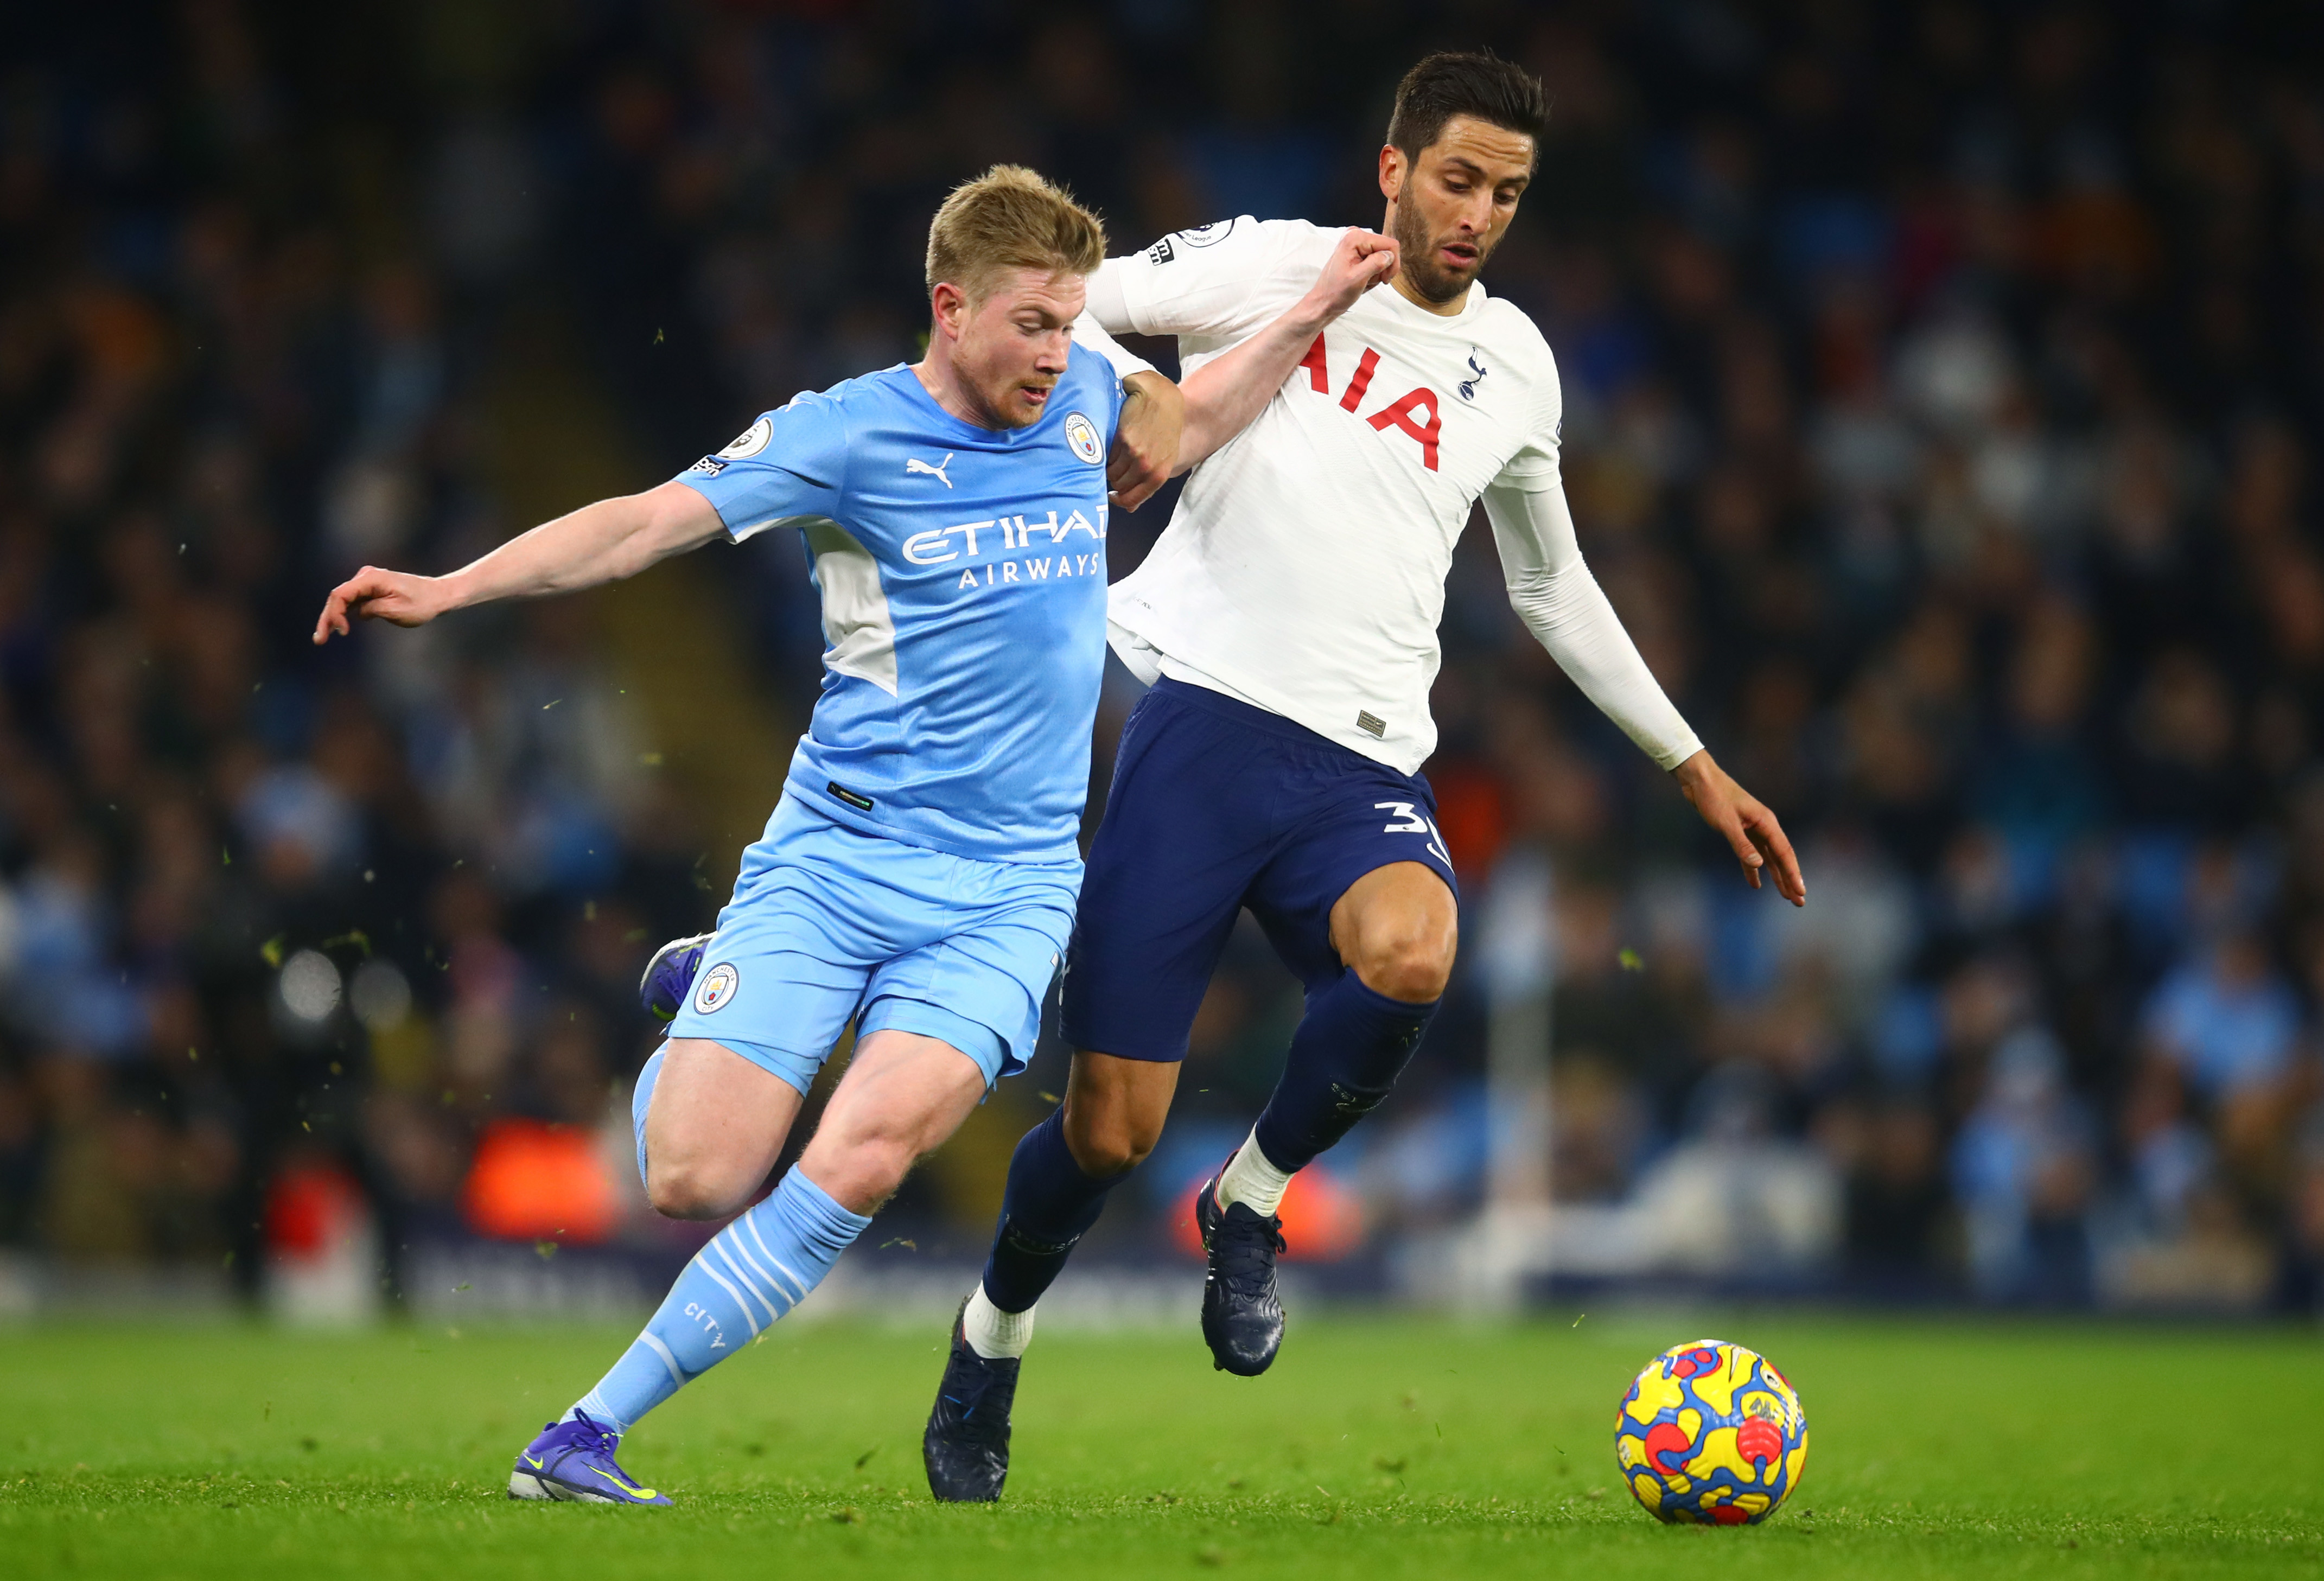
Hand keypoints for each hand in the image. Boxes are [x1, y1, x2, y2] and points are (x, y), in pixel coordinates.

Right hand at [312, 566, 452, 644]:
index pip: (341, 594)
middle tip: (319, 640)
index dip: (334, 613)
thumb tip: (355, 614)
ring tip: (321, 638)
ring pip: (343, 601)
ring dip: (332, 618)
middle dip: (327, 619)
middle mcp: (366, 576)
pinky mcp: (371, 590)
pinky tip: (336, 629)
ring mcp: (367, 582)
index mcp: (371, 578)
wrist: (438, 595)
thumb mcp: (396, 611)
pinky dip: (344, 615)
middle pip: (338, 598)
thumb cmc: (422, 603)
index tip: (341, 632)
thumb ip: (371, 610)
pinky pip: (352, 602)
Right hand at [1108, 370, 1181, 510]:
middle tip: (1112, 464)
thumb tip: (1130, 508)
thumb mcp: (1164, 457)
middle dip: (1113, 478)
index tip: (1111, 496)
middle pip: (1118, 485)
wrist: (1161, 396)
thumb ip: (1147, 482)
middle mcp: (1147, 466)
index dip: (1119, 500)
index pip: (1132, 500)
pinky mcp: (1123, 438)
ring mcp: (1135, 453)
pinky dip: (1104, 450)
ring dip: (1106, 464)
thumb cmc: (1164, 425)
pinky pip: (1106, 455)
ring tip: (1110, 450)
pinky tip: (1108, 440)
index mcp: (1160, 473)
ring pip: (1109, 471)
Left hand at [1297, 228, 1399, 325]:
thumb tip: (1390, 255)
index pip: (1390, 244)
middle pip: (1387, 250)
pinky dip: (1374, 273)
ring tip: (1364, 281)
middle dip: (1383, 269)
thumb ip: (1375, 264)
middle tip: (1370, 281)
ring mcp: (1357, 243)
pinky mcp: (1358, 252)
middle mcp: (1355, 236)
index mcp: (1354, 238)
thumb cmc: (1335, 292)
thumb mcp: (1357, 279)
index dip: (1392, 263)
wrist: (1324, 301)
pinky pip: (1377, 261)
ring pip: (1383, 257)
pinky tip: (1363, 280)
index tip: (1385, 279)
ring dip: (1378, 273)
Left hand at [1673, 750, 1804, 905]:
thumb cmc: (1713, 797)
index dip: (1793, 873)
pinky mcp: (1740, 831)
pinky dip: (1753, 869)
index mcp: (1766, 822)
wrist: (1699, 780)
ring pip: (1768, 858)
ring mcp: (1753, 829)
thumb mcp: (1726, 822)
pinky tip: (1756, 884)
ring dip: (1776, 877)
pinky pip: (1751, 854)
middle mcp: (1764, 826)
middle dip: (1790, 879)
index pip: (1784, 852)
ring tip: (1785, 896)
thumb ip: (1741, 844)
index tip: (1800, 891)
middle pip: (1780, 857)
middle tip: (1799, 902)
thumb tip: (1758, 865)